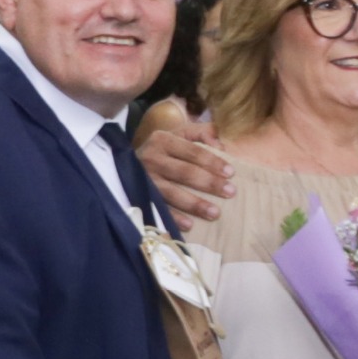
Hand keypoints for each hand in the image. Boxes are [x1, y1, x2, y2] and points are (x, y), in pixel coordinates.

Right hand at [135, 109, 232, 229]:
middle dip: (209, 183)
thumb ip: (202, 133)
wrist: (127, 164)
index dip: (212, 161)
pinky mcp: (139, 196)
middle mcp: (151, 158)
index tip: (230, 173)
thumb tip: (222, 145)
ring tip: (215, 212)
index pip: (192, 151)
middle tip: (230, 192)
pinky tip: (190, 225)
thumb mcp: (179, 135)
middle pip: (184, 172)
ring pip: (172, 192)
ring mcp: (144, 179)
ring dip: (194, 203)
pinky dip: (174, 217)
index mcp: (163, 140)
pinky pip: (159, 208)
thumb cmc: (163, 150)